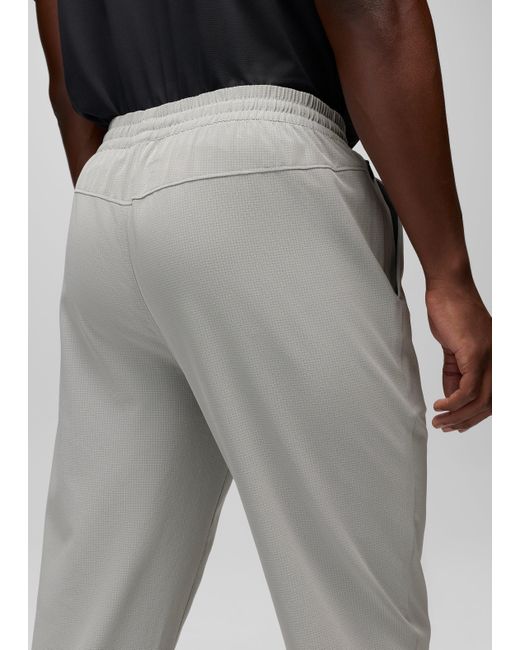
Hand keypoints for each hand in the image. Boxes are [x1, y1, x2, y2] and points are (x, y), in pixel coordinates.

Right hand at [425, 279, 490, 431]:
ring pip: (479, 401)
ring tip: (439, 421)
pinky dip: (453, 402)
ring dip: (457, 416)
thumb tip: (451, 398)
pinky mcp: (475, 354)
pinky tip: (440, 405)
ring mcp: (490, 358)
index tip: (457, 425)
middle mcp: (499, 361)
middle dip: (466, 421)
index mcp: (496, 360)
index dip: (475, 417)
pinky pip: (468, 389)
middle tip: (445, 427)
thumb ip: (454, 374)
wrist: (448, 288)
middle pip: (489, 404)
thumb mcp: (454, 350)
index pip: (492, 398)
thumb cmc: (451, 313)